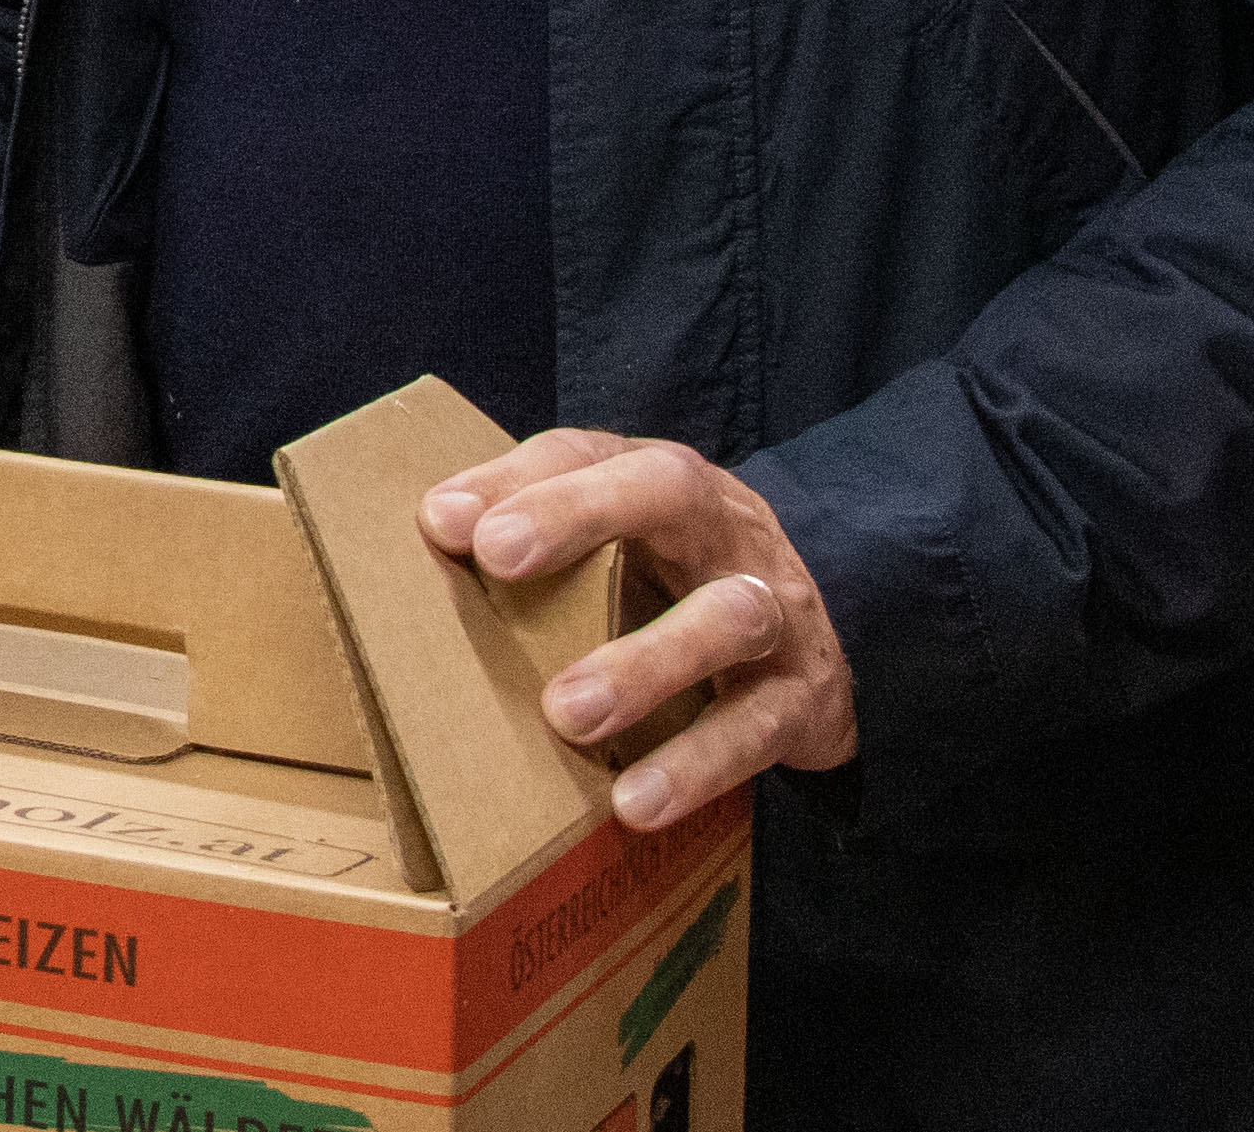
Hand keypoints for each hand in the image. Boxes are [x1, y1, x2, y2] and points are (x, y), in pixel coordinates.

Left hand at [422, 429, 856, 830]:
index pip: (586, 453)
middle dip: (579, 513)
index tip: (442, 520)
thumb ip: (532, 546)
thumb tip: (435, 538)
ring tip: (566, 714)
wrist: (818, 654)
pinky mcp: (807, 699)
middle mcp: (727, 530)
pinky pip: (754, 728)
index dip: (516, 478)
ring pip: (725, 617)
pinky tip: (635, 801)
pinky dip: (694, 766)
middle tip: (497, 557)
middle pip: (666, 490)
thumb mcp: (615, 557)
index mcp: (664, 484)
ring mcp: (776, 610)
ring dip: (643, 664)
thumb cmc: (678, 593)